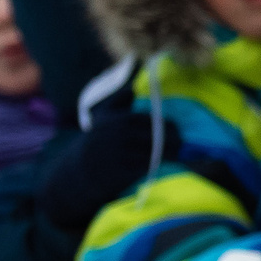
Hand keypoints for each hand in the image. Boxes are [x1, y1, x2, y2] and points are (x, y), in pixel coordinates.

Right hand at [37, 114, 186, 231]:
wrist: (78, 173)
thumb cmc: (97, 141)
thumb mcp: (102, 117)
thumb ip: (119, 100)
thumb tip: (134, 87)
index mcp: (119, 119)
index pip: (155, 121)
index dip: (170, 127)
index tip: (176, 131)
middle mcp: (121, 135)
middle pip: (160, 136)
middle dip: (175, 140)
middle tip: (182, 144)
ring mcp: (122, 154)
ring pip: (158, 152)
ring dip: (172, 154)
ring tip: (177, 154)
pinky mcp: (123, 172)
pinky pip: (150, 167)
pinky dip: (160, 165)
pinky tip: (164, 165)